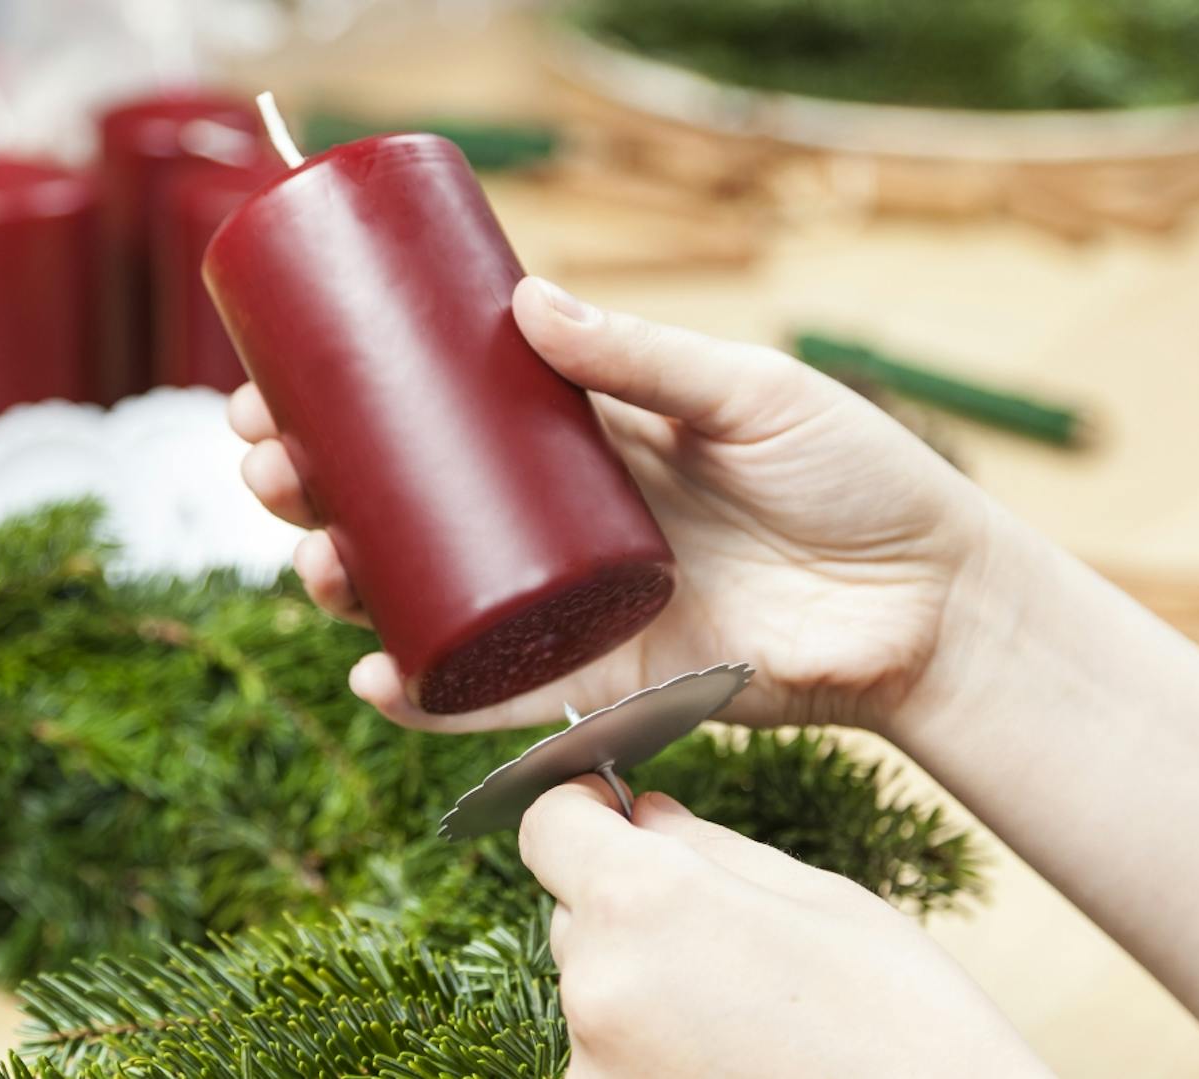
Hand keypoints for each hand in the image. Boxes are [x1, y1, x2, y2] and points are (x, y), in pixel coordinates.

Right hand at [232, 276, 994, 732]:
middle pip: (412, 509)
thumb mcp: (748, 392)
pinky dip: (429, 695)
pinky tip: (370, 673)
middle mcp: (559, 524)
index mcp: (585, 442)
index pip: (445, 420)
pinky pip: (497, 696)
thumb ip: (643, 356)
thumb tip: (526, 302)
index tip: (275, 388)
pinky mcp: (601, 682)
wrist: (933, 602)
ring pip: (432, 599)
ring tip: (312, 562)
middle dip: (320, 493)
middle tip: (265, 470)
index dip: (354, 406)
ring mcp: (571, 604)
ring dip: (350, 586)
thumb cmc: (856, 480)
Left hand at [523, 777, 1046, 1077]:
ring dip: (643, 984)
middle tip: (725, 936)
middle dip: (628, 905)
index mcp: (645, 901)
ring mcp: (595, 1065)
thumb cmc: (907, 1025)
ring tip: (746, 1015)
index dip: (581, 812)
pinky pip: (608, 1056)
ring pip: (593, 989)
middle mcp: (597, 985)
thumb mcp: (822, 900)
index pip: (547, 826)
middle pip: (575, 913)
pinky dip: (651, 1049)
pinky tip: (731, 1060)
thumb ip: (707, 847)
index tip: (612, 816)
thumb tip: (640, 815)